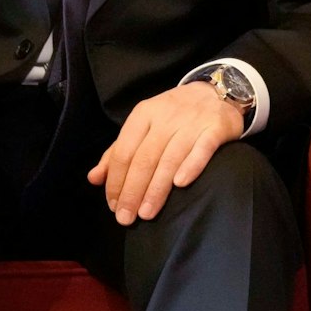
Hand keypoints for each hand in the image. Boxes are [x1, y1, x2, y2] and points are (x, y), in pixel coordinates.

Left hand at [87, 81, 243, 224]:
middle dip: (133, 191)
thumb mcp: (143, 125)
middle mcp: (166, 117)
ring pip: (170, 158)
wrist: (216, 93)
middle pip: (144, 159)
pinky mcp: (216, 127)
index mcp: (144, 114)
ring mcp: (192, 122)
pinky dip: (191, 166)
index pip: (124, 152)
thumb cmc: (174, 115)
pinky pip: (202, 149)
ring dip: (156, 188)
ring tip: (147, 213)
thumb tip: (94, 178)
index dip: (116, 181)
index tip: (113, 205)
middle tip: (126, 217)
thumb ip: (118, 151)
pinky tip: (180, 185)